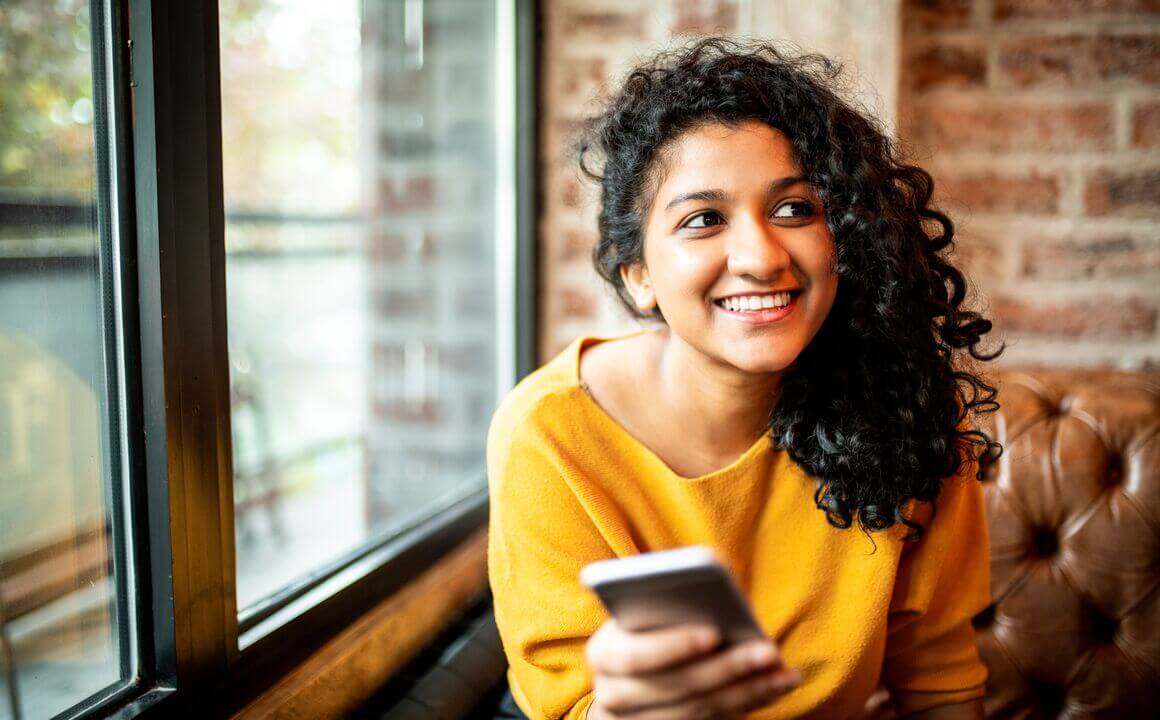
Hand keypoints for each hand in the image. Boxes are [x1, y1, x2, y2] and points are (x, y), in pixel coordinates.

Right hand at [584, 618, 800, 718]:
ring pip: (699, 710)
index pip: (636, 656)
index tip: (713, 632)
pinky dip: (749, 702)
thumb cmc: (642, 628)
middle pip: (677, 687)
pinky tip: (776, 685)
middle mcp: (615, 695)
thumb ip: (667, 597)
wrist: (625, 679)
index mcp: (603, 654)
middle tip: (768, 650)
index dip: (674, 646)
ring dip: (748, 690)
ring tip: (783, 670)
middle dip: (727, 668)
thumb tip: (712, 570)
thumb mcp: (642, 610)